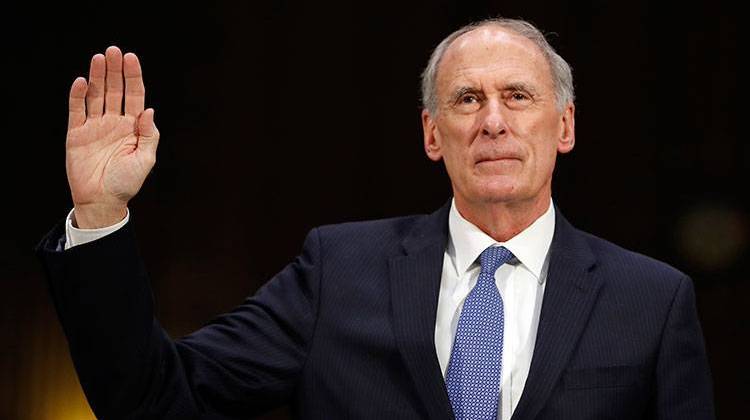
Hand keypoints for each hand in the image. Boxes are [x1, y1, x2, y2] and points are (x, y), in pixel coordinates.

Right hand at [66, 46, 158, 227]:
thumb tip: (149, 110)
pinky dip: (77, 95)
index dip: (133, 77)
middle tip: (113, 51)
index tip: (131, 58)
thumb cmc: (127, 183)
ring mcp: (95, 126)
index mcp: (133, 127)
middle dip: (115, 70)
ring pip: (95, 95)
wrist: (102, 201)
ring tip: (99, 58)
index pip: (134, 95)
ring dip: (97, 77)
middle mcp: (114, 122)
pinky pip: (76, 110)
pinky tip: (81, 81)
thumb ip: (149, 134)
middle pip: (114, 90)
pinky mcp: (76, 133)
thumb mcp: (145, 159)